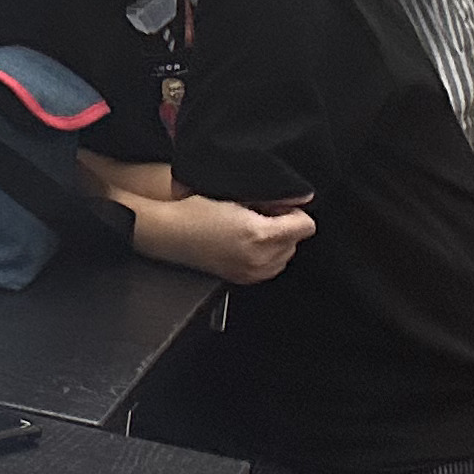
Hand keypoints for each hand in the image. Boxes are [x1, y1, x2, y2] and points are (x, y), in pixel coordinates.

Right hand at [138, 195, 318, 285]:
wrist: (169, 233)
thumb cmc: (194, 211)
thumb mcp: (235, 195)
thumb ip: (270, 198)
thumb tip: (298, 198)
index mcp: (260, 235)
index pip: (305, 226)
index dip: (293, 211)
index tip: (278, 206)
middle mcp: (260, 258)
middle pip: (296, 241)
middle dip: (284, 226)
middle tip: (259, 215)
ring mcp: (252, 272)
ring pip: (286, 255)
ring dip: (276, 242)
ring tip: (251, 229)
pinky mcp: (244, 279)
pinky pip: (271, 267)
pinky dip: (265, 255)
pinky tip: (245, 243)